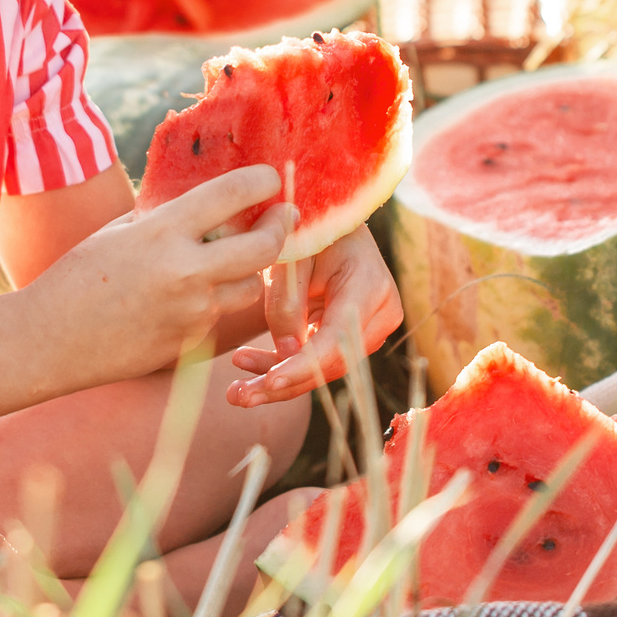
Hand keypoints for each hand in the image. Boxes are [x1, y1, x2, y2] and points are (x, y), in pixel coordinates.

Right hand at [20, 165, 292, 389]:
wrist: (49, 342)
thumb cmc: (76, 278)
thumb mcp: (119, 232)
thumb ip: (166, 220)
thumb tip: (208, 206)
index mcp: (163, 232)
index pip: (232, 194)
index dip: (261, 181)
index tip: (271, 177)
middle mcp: (186, 271)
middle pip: (264, 247)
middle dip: (281, 228)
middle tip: (285, 216)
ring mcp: (192, 312)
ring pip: (250, 287)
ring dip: (248, 271)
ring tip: (233, 258)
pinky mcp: (191, 344)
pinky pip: (220, 315)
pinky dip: (214, 302)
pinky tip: (187, 298)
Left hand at [226, 227, 402, 406]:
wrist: (327, 219)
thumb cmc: (307, 229)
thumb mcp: (290, 256)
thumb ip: (286, 303)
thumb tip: (284, 356)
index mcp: (370, 285)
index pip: (337, 339)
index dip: (303, 366)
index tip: (269, 381)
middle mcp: (380, 312)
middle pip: (331, 363)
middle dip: (283, 383)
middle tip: (239, 396)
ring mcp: (370, 328)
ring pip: (323, 369)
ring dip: (278, 380)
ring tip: (236, 390)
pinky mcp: (352, 336)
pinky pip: (318, 361)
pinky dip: (284, 366)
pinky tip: (249, 364)